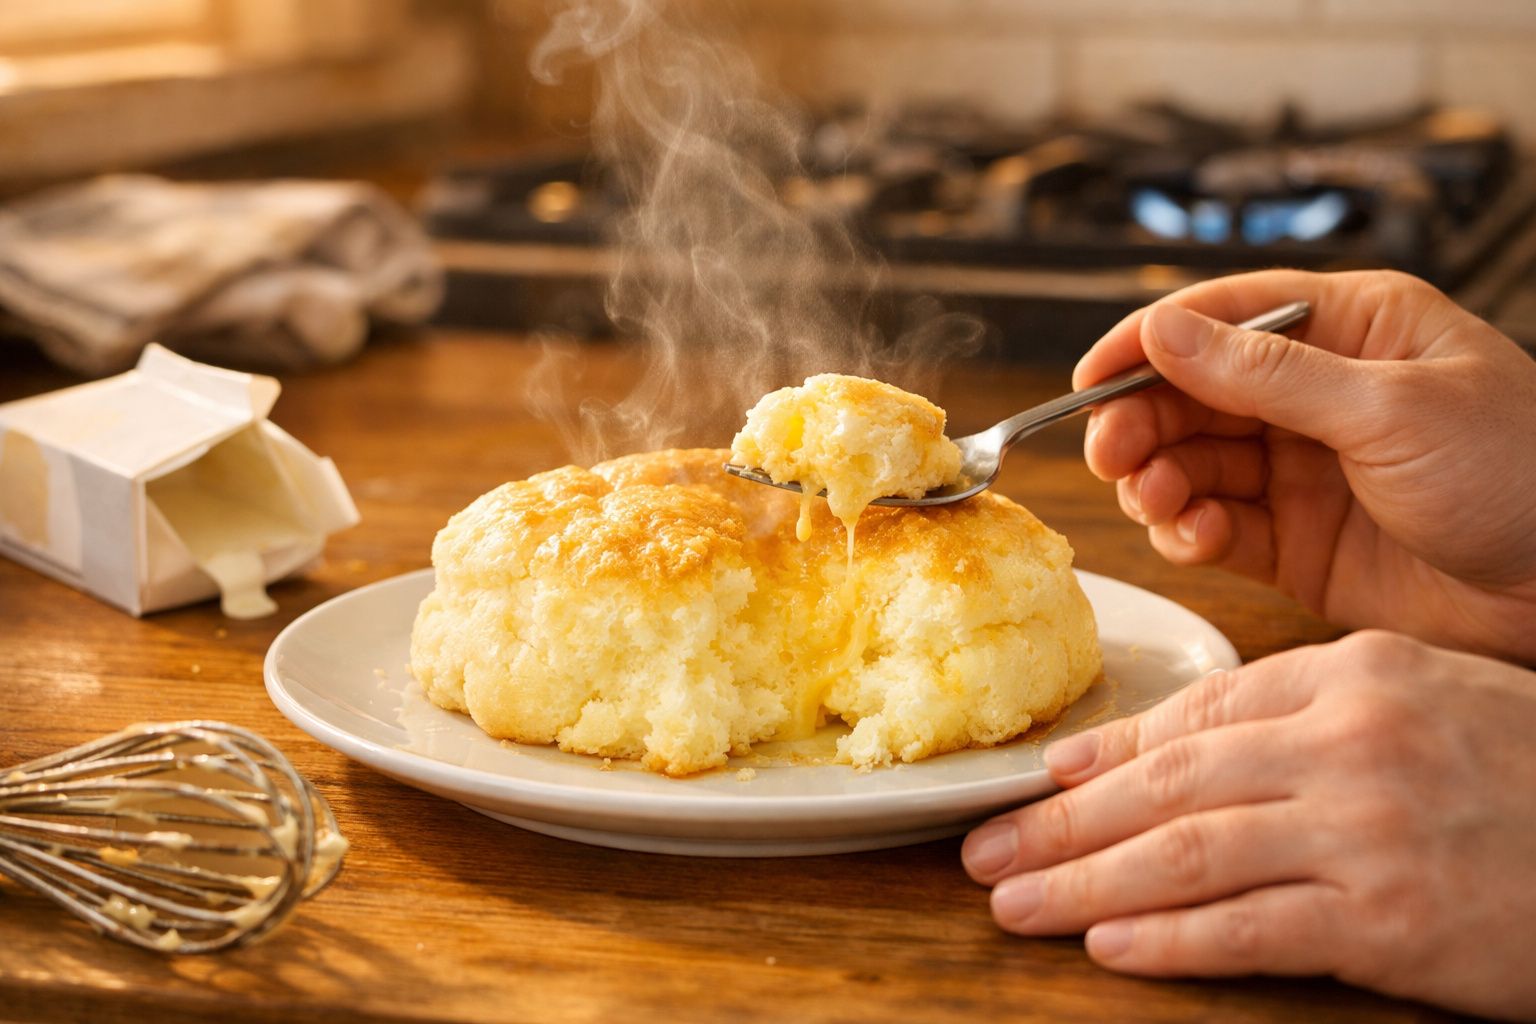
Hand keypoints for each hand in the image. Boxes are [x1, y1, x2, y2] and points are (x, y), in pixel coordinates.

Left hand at [960, 631, 1535, 1019]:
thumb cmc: (1524, 770)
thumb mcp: (1418, 699)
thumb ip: (1296, 712)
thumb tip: (1162, 749)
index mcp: (1350, 675)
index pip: (1194, 716)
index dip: (1103, 757)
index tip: (1036, 784)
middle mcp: (1348, 742)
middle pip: (1167, 786)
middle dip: (1061, 824)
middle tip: (985, 850)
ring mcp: (1367, 832)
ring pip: (1187, 856)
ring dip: (1086, 885)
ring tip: (1016, 903)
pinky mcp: (1391, 923)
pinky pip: (1249, 929)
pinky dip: (1169, 940)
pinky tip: (1109, 947)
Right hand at [1074, 269, 1535, 661]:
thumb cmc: (1521, 476)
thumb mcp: (1389, 409)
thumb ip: (1265, 377)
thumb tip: (1161, 331)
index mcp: (1352, 329)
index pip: (1223, 318)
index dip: (1148, 343)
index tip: (1090, 377)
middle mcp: (1318, 394)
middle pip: (1191, 394)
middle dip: (1143, 422)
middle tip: (1112, 453)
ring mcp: (1303, 470)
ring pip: (1192, 462)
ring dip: (1159, 481)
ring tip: (1158, 501)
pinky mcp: (1295, 543)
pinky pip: (1216, 527)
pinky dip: (1191, 533)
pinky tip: (1195, 538)